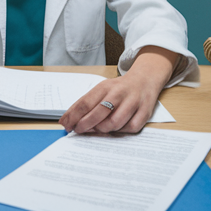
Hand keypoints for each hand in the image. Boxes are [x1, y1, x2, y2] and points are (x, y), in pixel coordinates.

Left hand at [59, 47, 176, 134]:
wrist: (145, 79)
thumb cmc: (118, 89)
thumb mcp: (101, 90)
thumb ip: (87, 104)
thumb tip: (68, 121)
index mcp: (105, 87)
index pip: (85, 102)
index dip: (73, 116)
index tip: (65, 125)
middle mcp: (119, 93)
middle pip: (98, 113)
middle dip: (85, 125)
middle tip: (79, 130)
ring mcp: (133, 102)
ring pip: (114, 123)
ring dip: (103, 129)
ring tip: (98, 129)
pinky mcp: (144, 112)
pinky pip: (130, 128)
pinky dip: (122, 131)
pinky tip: (117, 129)